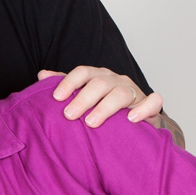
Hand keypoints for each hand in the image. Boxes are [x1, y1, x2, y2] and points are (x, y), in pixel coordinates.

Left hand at [38, 67, 163, 128]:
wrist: (135, 120)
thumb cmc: (104, 106)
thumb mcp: (83, 96)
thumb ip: (65, 86)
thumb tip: (42, 75)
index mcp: (99, 76)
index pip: (83, 72)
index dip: (69, 82)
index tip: (56, 98)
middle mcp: (116, 80)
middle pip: (100, 83)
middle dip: (83, 99)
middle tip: (69, 115)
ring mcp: (135, 91)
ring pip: (121, 93)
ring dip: (105, 107)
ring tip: (91, 122)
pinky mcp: (151, 105)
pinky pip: (153, 102)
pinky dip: (144, 109)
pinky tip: (131, 120)